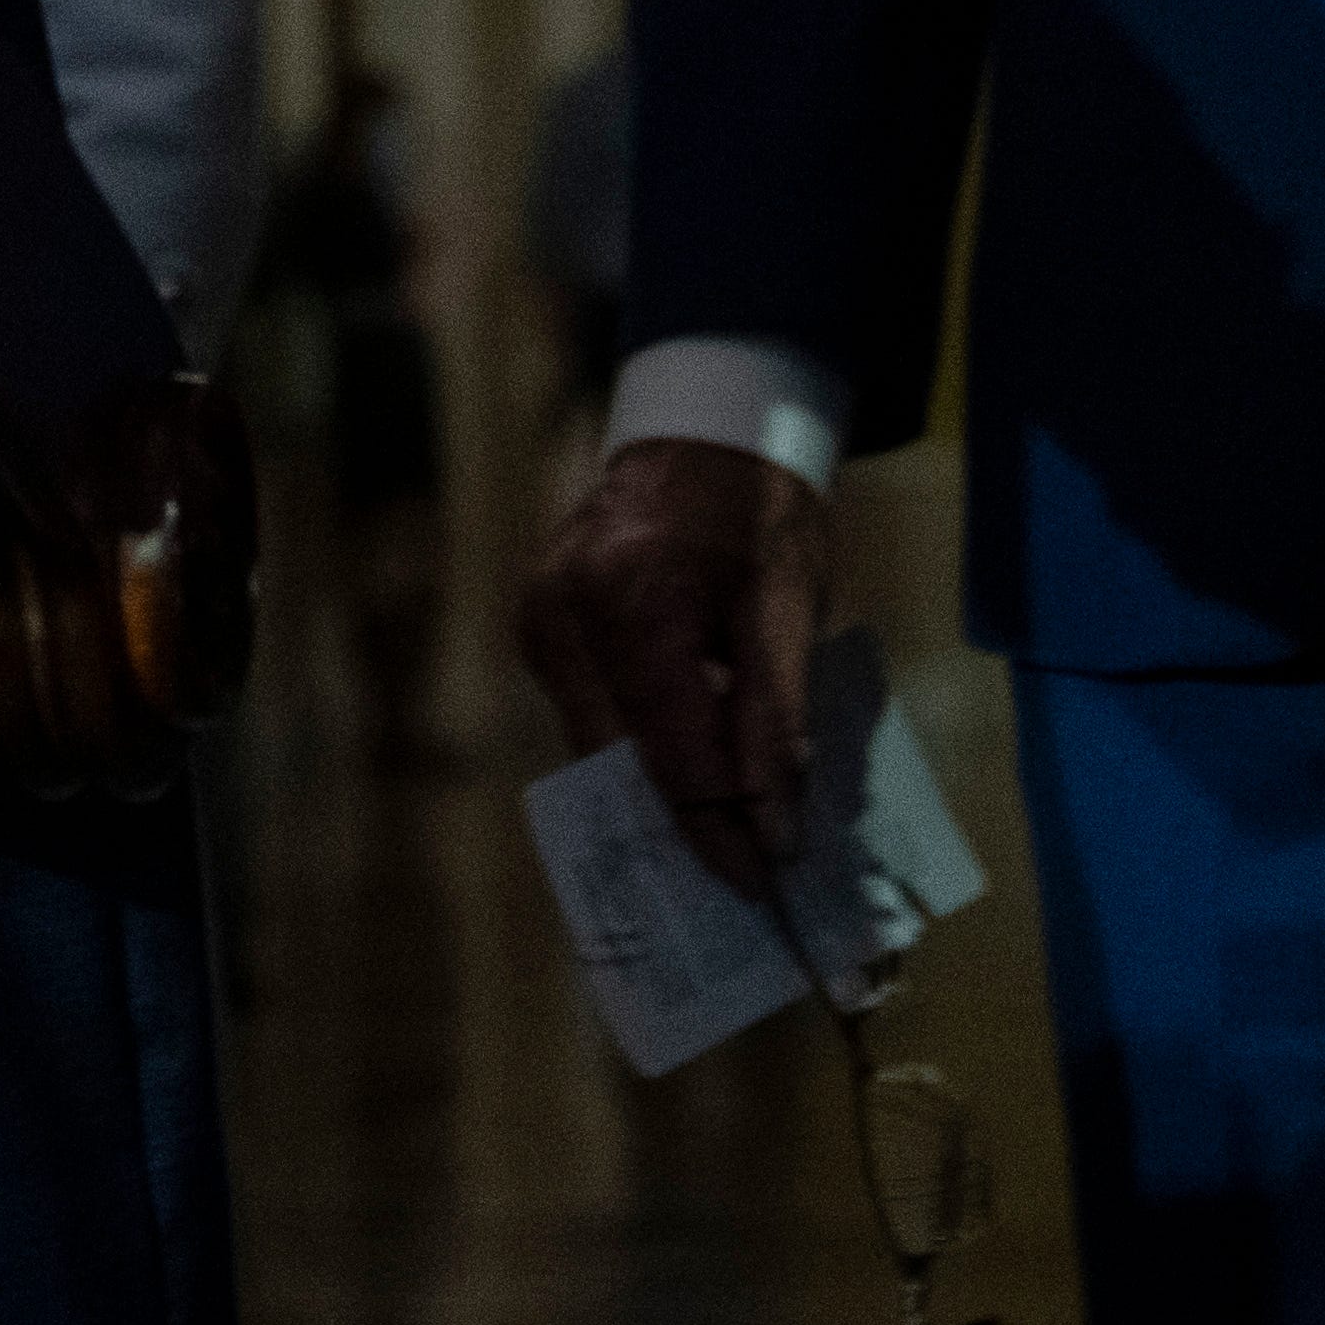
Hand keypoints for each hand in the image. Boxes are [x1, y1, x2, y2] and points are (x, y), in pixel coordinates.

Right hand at [519, 436, 835, 904]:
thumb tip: (773, 835)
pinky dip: (637, 750)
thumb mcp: (789, 613)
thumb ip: (775, 728)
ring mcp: (537, 618)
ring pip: (598, 747)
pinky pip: (587, 716)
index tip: (760, 891)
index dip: (718, 831)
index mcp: (629, 600)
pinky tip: (690, 774)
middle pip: (621, 760)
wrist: (700, 433)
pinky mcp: (535, 626)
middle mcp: (562, 612)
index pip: (671, 753)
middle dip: (686, 825)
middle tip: (747, 882)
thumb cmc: (755, 513)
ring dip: (660, 793)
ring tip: (728, 840)